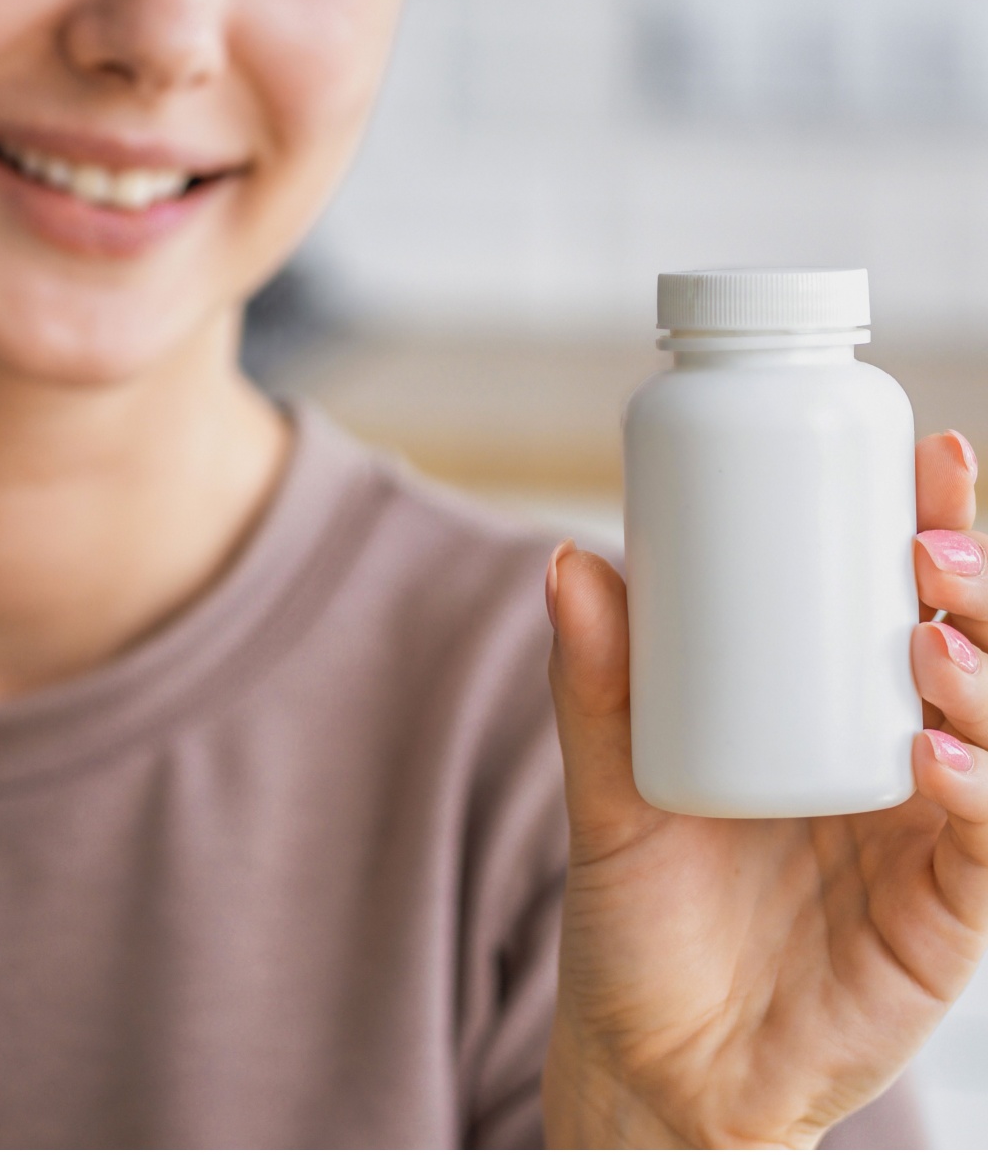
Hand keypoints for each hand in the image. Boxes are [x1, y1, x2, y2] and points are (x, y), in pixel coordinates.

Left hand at [542, 430, 987, 1148]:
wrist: (658, 1056)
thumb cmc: (643, 912)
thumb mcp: (609, 786)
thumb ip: (594, 685)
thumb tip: (567, 561)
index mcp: (828, 709)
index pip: (901, 600)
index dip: (932, 525)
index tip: (926, 456)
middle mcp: (897, 755)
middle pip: (974, 646)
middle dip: (976, 583)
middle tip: (928, 544)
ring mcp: (930, 831)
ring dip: (986, 669)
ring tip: (927, 635)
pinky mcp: (946, 911)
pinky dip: (980, 788)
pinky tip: (937, 753)